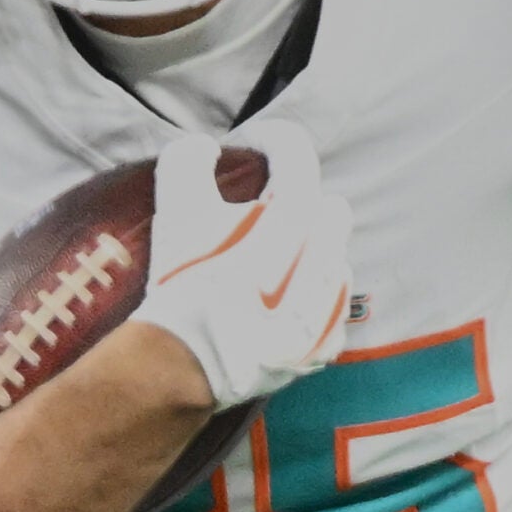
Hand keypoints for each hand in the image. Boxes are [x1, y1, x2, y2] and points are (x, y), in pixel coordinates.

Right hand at [131, 119, 351, 410]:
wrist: (177, 370)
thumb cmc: (179, 284)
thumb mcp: (174, 214)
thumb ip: (187, 163)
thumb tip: (208, 147)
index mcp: (288, 221)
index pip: (298, 161)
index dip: (277, 142)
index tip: (257, 145)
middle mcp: (321, 262)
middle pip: (331, 211)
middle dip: (303, 203)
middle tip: (270, 211)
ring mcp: (330, 307)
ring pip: (337, 260)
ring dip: (313, 252)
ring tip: (276, 259)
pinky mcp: (324, 346)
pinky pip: (334, 307)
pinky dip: (314, 299)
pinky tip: (288, 299)